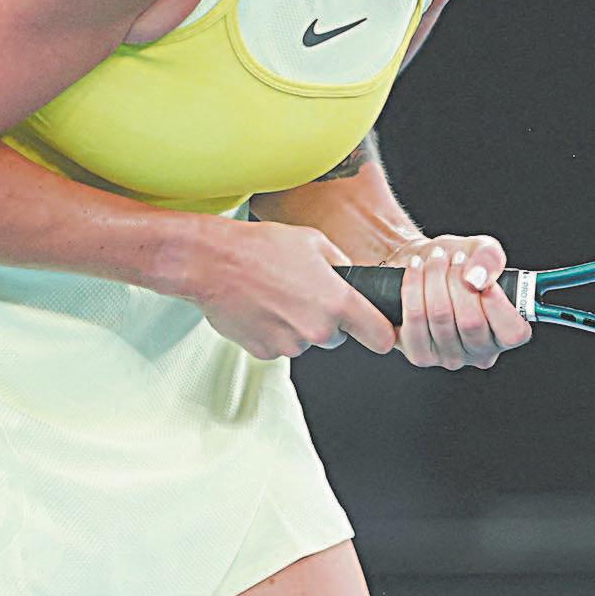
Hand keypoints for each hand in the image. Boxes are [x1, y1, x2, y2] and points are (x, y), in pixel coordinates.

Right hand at [179, 219, 397, 361]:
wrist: (213, 263)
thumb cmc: (261, 247)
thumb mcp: (314, 242)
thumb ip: (341, 266)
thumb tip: (351, 278)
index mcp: (337, 303)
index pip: (381, 337)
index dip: (381, 333)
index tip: (376, 329)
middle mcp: (317, 330)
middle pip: (338, 338)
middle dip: (328, 322)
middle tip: (305, 294)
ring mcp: (290, 345)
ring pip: (307, 341)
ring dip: (298, 325)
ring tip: (276, 295)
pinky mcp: (265, 353)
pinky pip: (280, 345)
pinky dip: (274, 331)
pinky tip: (261, 307)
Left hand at [383, 234, 532, 369]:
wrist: (426, 263)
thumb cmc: (461, 264)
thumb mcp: (484, 250)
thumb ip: (490, 259)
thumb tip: (476, 278)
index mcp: (506, 335)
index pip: (512, 332)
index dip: (497, 302)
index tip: (483, 276)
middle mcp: (480, 353)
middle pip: (471, 322)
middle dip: (458, 280)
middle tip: (455, 257)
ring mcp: (450, 358)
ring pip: (440, 317)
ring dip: (435, 278)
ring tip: (436, 258)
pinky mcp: (420, 354)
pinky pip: (414, 319)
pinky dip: (412, 287)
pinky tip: (416, 269)